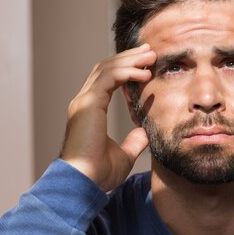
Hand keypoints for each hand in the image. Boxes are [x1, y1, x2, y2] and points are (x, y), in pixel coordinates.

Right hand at [59, 44, 155, 190]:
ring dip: (130, 60)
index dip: (125, 68)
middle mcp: (84, 102)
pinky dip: (127, 72)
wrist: (83, 183)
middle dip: (128, 57)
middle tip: (149, 51)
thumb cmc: (98, 174)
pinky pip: (108, 78)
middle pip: (106, 68)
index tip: (145, 64)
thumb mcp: (123, 155)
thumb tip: (144, 132)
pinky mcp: (88, 104)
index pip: (106, 80)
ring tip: (150, 56)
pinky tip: (144, 74)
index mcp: (89, 111)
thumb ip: (133, 142)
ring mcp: (84, 102)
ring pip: (107, 68)